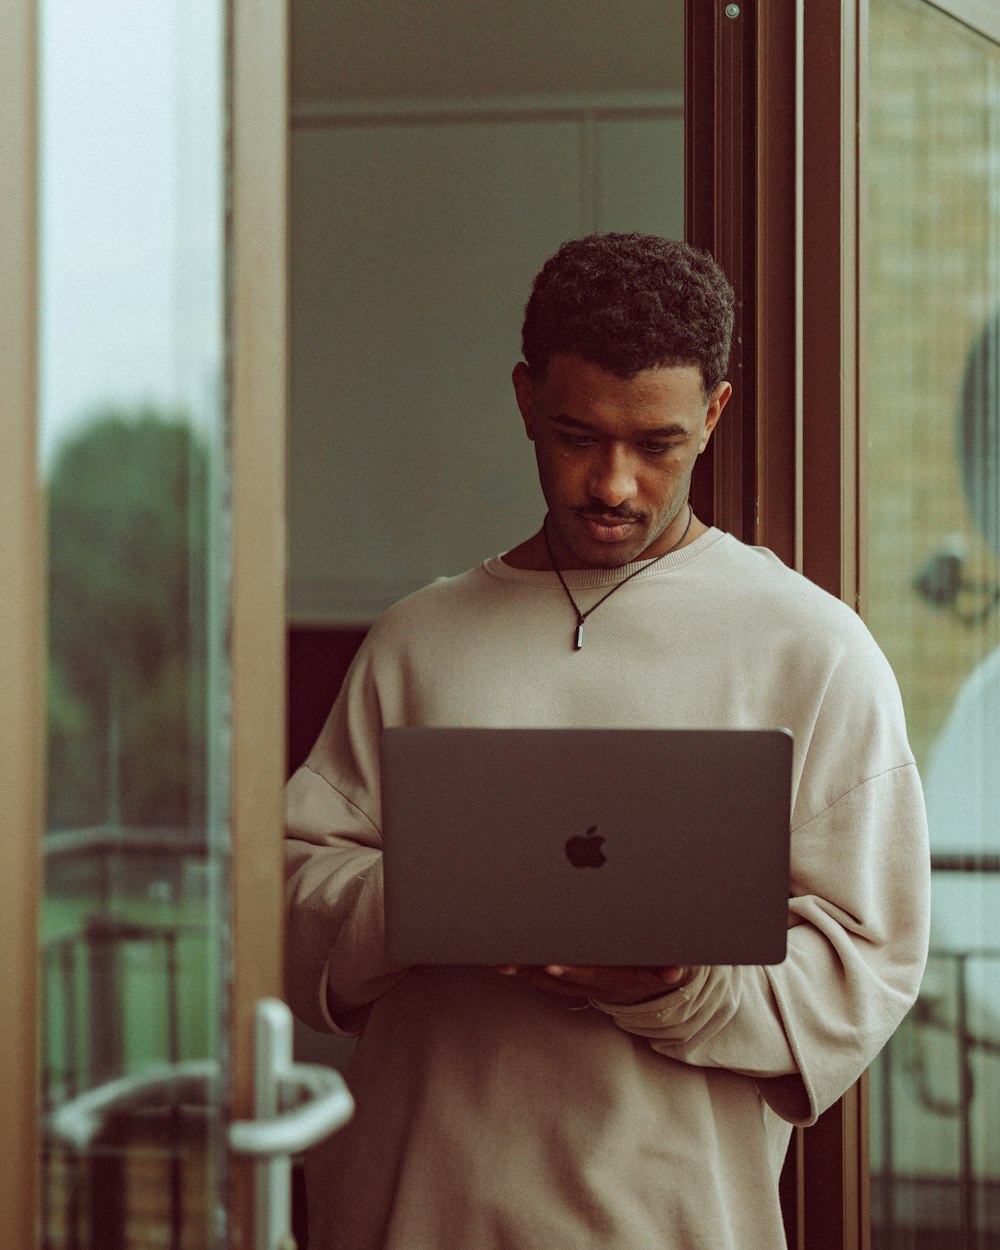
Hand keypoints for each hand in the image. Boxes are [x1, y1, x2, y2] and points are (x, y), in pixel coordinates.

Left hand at [496, 963, 697, 1004]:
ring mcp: (582, 985)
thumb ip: (670, 966)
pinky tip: (509, 965)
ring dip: (526, 972)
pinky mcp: (573, 984)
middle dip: (535, 971)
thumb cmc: (657, 967)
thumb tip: (673, 973)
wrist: (652, 992)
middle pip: (560, 978)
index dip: (570, 971)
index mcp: (614, 978)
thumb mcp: (669, 966)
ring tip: (503, 962)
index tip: (552, 964)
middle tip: (512, 963)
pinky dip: (529, 973)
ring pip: (549, 981)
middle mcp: (594, 984)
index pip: (589, 974)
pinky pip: (546, 982)